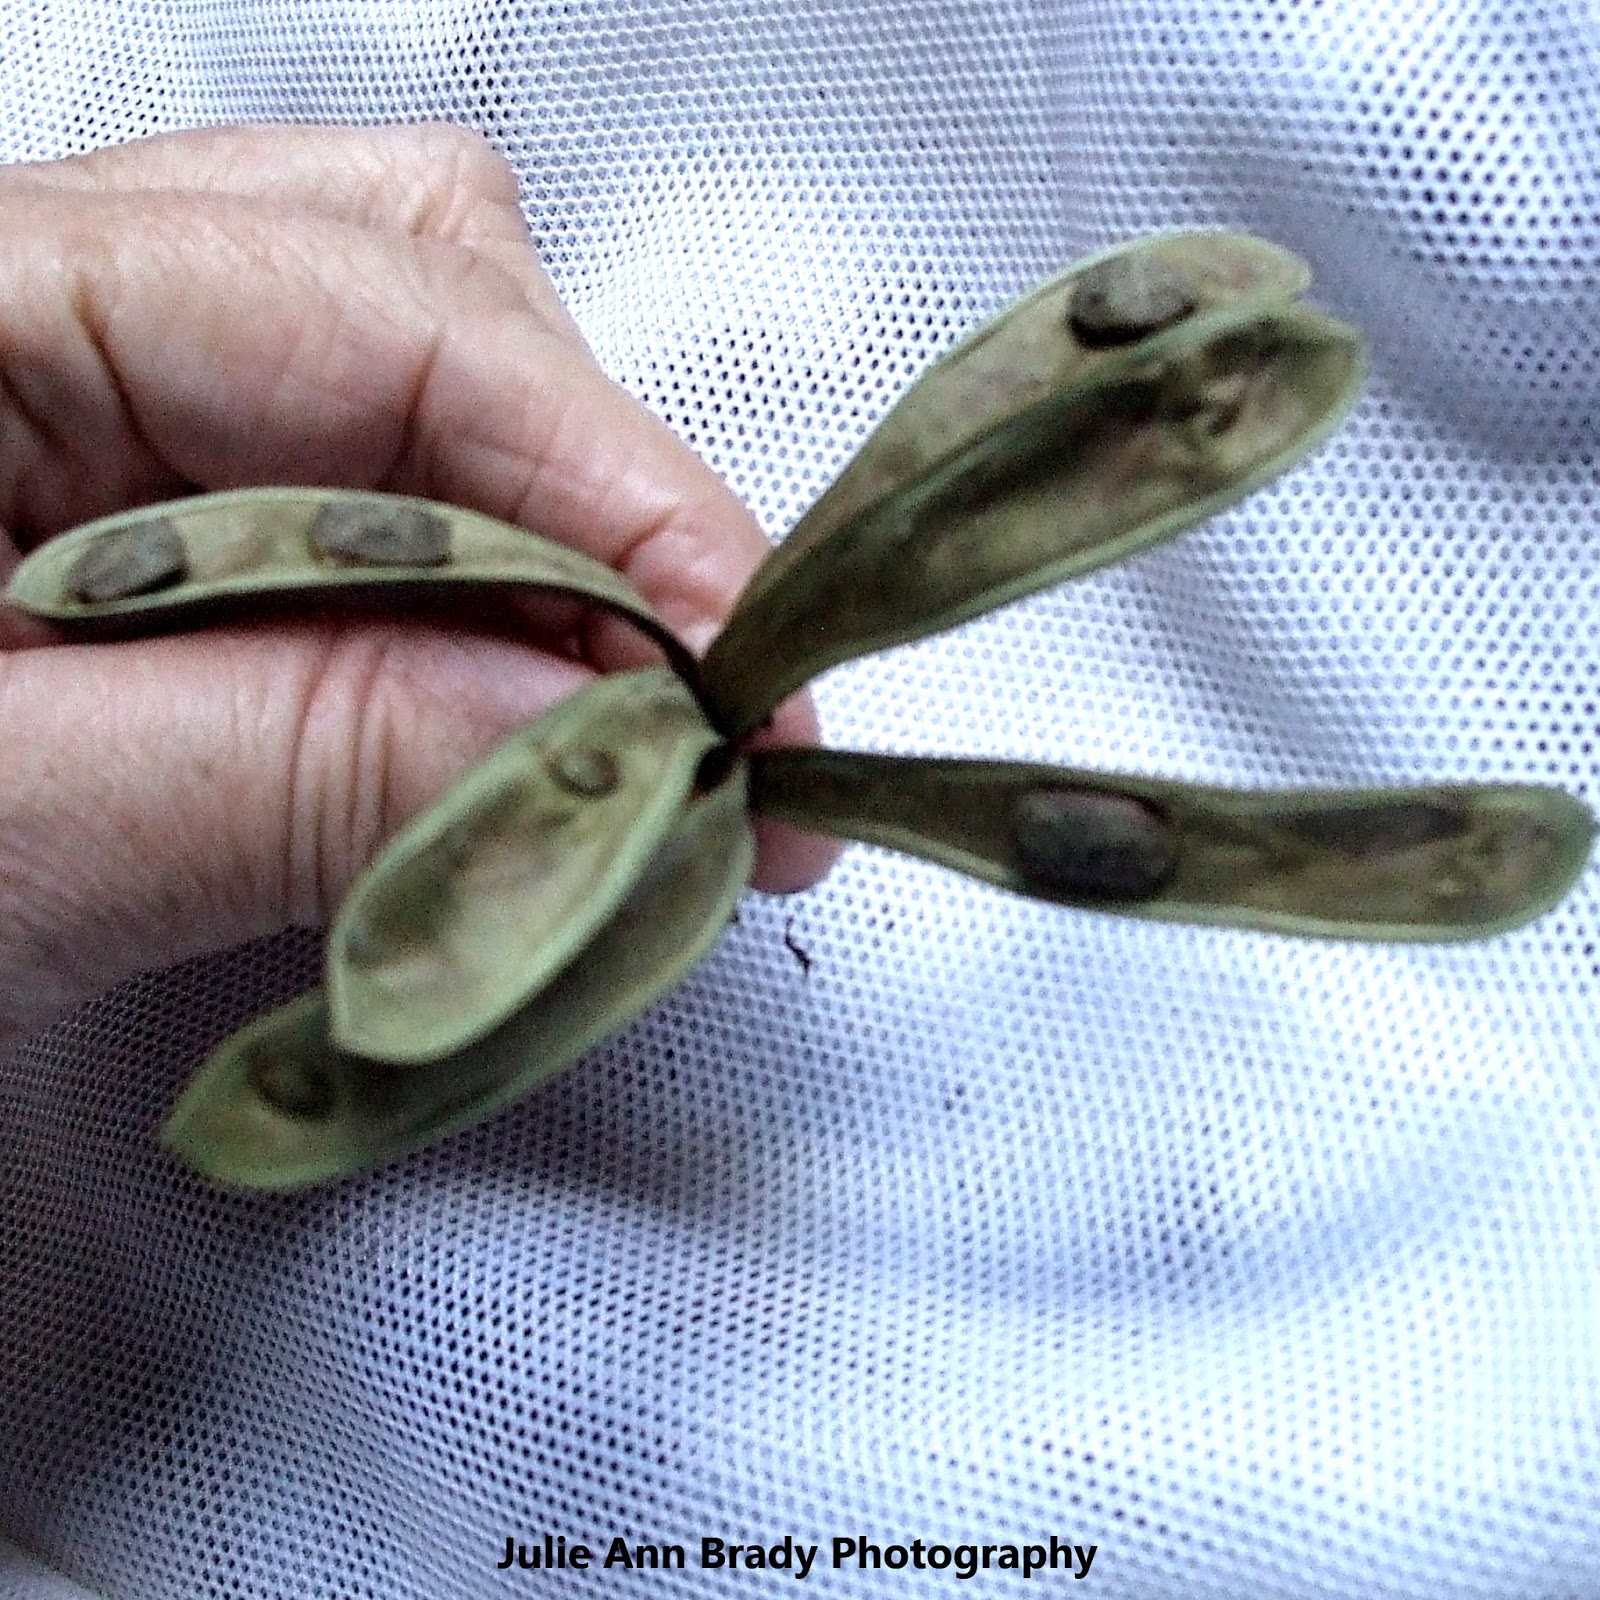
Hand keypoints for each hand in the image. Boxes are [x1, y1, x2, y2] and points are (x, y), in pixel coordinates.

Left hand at [0, 123, 835, 1046]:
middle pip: (437, 298)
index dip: (622, 496)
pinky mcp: (143, 507)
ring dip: (553, 569)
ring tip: (611, 732)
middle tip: (697, 728)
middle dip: (606, 520)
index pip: (393, 312)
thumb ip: (282, 767)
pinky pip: (372, 507)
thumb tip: (591, 746)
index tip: (750, 674)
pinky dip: (475, 622)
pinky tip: (496, 725)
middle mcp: (45, 293)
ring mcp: (105, 391)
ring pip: (424, 395)